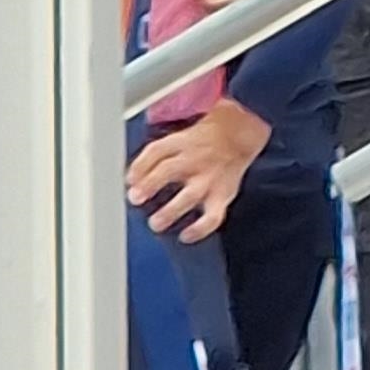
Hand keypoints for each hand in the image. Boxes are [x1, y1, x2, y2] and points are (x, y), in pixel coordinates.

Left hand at [126, 95, 268, 242]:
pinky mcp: (223, 194)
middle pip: (169, 170)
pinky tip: (186, 236)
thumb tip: (129, 176)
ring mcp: (210, 178)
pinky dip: (201, 228)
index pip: (157, 151)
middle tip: (135, 199)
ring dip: (171, 211)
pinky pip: (214, 215)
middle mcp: (195, 158)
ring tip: (156, 223)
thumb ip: (155, 153)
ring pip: (190, 195)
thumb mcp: (179, 135)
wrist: (241, 133)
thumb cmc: (203, 139)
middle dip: (150, 185)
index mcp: (181, 142)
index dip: (139, 166)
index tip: (128, 181)